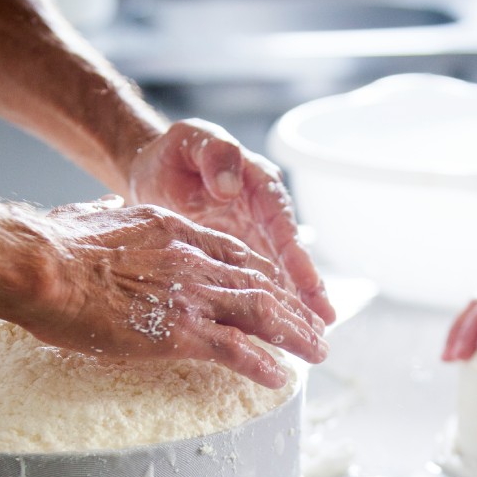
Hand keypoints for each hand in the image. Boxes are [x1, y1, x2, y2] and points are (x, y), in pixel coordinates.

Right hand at [20, 200, 327, 387]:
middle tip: (315, 326)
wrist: (42, 263)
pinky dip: (261, 364)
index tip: (282, 285)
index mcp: (174, 231)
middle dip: (294, 306)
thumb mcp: (92, 219)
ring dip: (295, 335)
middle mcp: (193, 260)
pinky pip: (235, 350)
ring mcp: (191, 296)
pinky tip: (280, 376)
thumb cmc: (54, 245)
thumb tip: (98, 216)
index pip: (235, 252)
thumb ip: (109, 221)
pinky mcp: (180, 332)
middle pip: (261, 283)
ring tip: (316, 352)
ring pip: (262, 314)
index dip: (266, 272)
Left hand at [127, 119, 334, 323]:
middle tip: (323, 323)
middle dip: (306, 291)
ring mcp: (250, 237)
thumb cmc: (178, 151)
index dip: (297, 260)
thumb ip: (215, 155)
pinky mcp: (234, 255)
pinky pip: (252, 283)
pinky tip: (271, 332)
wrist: (154, 167)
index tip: (309, 286)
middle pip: (289, 258)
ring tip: (310, 336)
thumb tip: (227, 186)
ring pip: (275, 276)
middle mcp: (262, 216)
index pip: (283, 228)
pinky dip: (264, 305)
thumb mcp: (195, 140)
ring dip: (291, 305)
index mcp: (260, 188)